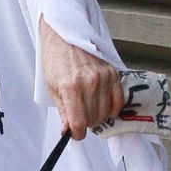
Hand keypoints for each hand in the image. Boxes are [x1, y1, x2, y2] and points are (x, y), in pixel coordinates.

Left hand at [38, 17, 123, 139]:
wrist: (65, 36)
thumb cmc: (56, 60)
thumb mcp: (52, 87)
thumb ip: (63, 111)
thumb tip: (67, 131)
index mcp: (71, 88)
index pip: (79, 123)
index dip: (76, 134)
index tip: (74, 134)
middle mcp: (89, 83)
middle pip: (94, 120)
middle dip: (85, 125)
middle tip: (79, 119)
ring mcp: (103, 78)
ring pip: (106, 113)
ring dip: (97, 118)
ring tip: (89, 111)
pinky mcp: (112, 73)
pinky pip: (118, 101)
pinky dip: (112, 110)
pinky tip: (104, 109)